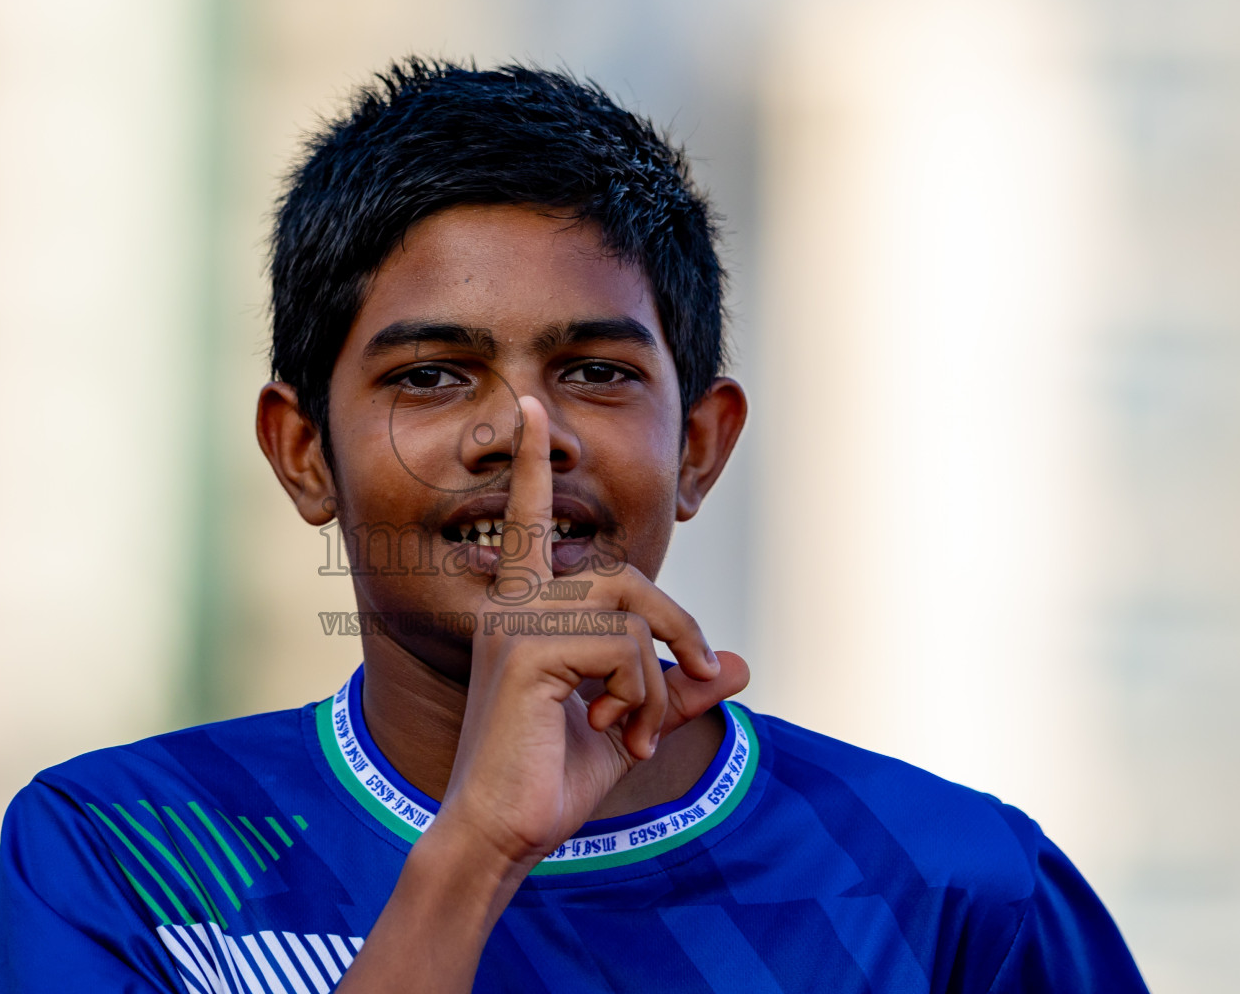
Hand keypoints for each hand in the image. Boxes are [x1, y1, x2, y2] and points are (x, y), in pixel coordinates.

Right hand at [433, 396, 749, 870]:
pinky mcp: (532, 653)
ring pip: (629, 612)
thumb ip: (676, 688)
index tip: (530, 409)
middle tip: (695, 676)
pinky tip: (614, 734)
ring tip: (634, 729)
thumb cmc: (549, 777)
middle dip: (674, 624)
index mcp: (524, 612)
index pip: (532, 524)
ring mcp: (518, 626)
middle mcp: (515, 608)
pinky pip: (622, 648)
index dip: (535, 466)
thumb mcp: (627, 723)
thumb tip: (737, 665)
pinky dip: (640, 696)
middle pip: (624, 576)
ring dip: (655, 678)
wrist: (502, 831)